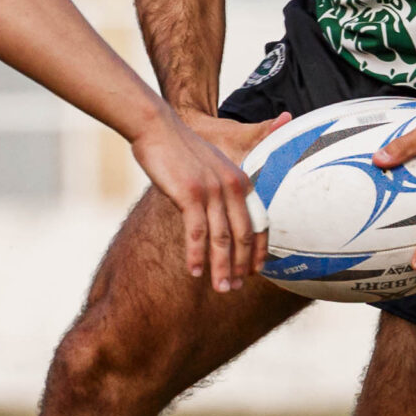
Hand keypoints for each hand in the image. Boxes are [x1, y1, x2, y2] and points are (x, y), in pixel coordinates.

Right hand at [131, 107, 280, 291]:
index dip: (258, 250)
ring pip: (222, 239)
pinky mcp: (190, 194)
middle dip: (240, 266)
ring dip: (221, 268)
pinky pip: (196, 233)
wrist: (157, 127)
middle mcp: (232, 186)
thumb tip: (222, 213)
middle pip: (243, 235)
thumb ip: (222, 188)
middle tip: (235, 288)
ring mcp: (212, 191)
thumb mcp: (210, 166)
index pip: (258, 222)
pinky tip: (195, 272)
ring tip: (221, 288)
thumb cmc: (180, 149)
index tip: (254, 271)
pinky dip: (197, 255)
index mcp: (241, 181)